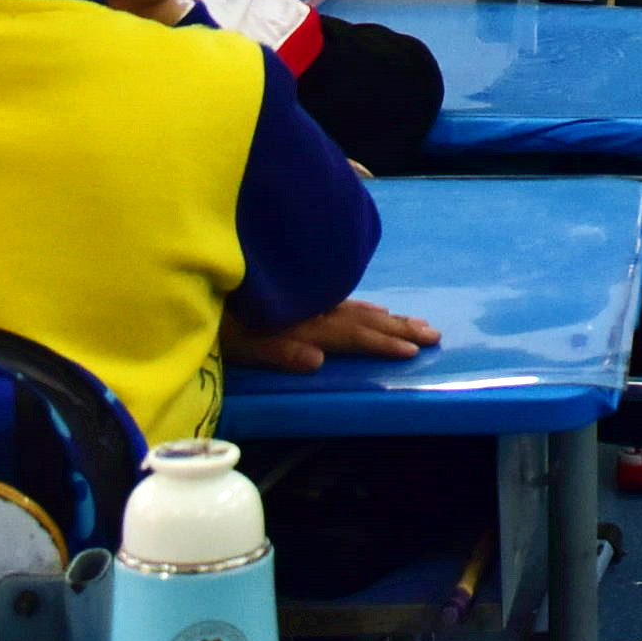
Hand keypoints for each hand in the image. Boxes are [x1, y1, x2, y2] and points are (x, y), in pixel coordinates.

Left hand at [231, 297, 442, 373]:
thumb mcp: (241, 342)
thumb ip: (278, 350)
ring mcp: (313, 299)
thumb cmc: (221, 322)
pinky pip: (347, 301)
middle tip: (435, 334)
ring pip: (361, 309)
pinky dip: (368, 308)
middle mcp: (315, 309)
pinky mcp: (306, 294)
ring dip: (392, 318)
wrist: (206, 280)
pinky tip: (378, 311)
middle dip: (401, 328)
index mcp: (304, 323)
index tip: (414, 351)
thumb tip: (317, 360)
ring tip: (420, 323)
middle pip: (365, 320)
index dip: (382, 343)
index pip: (352, 335)